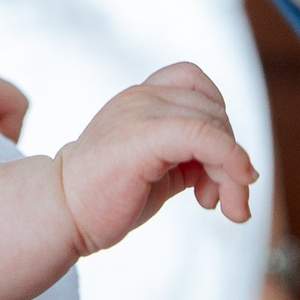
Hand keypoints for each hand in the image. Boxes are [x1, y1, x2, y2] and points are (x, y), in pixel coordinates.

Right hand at [56, 64, 255, 254]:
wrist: (62, 213)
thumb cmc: (106, 197)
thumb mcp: (159, 168)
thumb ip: (190, 155)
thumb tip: (238, 167)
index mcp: (141, 98)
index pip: (198, 86)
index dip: (219, 123)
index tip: (215, 169)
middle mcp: (142, 96)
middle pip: (214, 110)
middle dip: (231, 158)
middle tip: (225, 202)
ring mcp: (141, 111)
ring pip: (215, 124)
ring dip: (233, 171)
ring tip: (225, 207)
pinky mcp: (144, 135)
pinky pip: (204, 136)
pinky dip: (229, 162)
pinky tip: (231, 196)